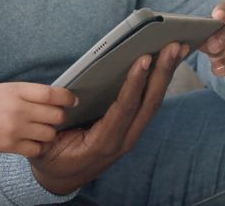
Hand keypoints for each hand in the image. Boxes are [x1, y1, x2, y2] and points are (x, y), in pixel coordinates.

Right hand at [0, 82, 75, 156]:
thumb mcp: (5, 88)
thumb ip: (28, 92)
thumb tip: (53, 98)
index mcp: (17, 90)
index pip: (52, 94)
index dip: (67, 97)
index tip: (72, 100)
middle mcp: (19, 109)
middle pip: (56, 115)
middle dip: (59, 116)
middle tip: (53, 117)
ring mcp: (16, 129)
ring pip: (49, 134)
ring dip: (49, 132)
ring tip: (40, 129)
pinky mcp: (11, 146)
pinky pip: (37, 149)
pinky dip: (38, 146)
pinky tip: (32, 141)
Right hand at [29, 42, 189, 194]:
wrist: (62, 179)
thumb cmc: (52, 156)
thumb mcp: (46, 143)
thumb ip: (53, 123)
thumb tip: (62, 97)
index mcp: (102, 143)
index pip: (124, 109)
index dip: (135, 83)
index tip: (144, 59)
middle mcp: (123, 141)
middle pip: (149, 104)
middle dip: (162, 73)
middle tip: (174, 46)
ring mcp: (130, 136)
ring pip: (153, 103)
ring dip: (166, 74)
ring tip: (178, 49)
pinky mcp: (132, 130)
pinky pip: (149, 104)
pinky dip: (159, 82)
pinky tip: (167, 64)